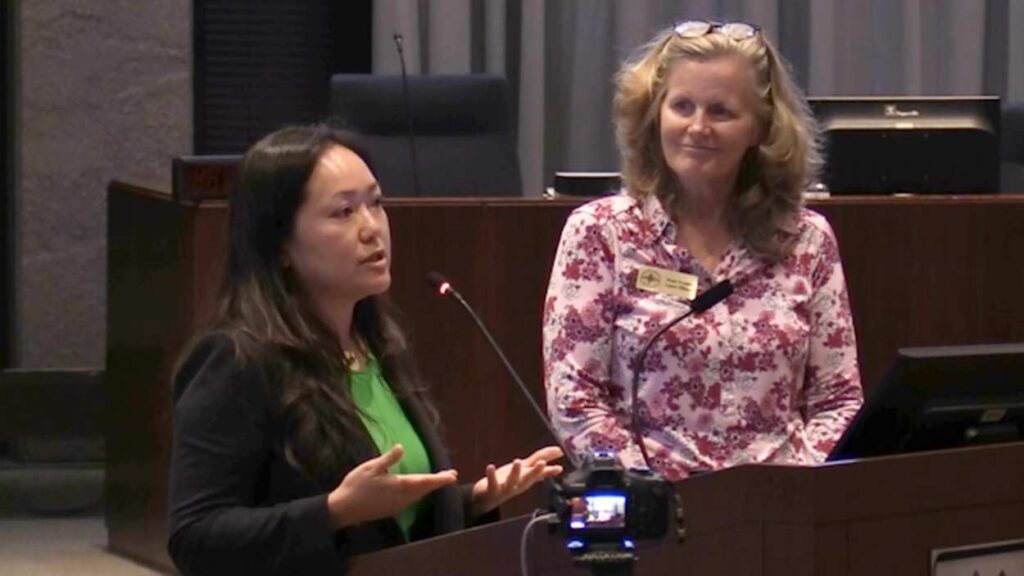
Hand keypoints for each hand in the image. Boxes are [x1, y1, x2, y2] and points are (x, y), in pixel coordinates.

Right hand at [327, 444, 457, 529]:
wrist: (344, 509)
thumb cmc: (356, 486)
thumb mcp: (371, 468)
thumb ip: (388, 459)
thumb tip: (401, 447)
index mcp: (399, 485)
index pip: (424, 481)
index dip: (440, 479)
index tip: (452, 476)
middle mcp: (402, 498)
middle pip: (424, 490)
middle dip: (437, 483)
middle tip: (451, 476)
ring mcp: (396, 506)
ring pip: (418, 496)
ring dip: (428, 488)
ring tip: (437, 481)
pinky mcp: (391, 510)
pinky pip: (410, 501)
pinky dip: (418, 493)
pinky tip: (416, 491)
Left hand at [470, 446, 563, 516]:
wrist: (488, 499)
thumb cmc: (509, 484)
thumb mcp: (525, 475)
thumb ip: (542, 470)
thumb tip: (560, 468)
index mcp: (526, 480)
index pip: (539, 474)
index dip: (549, 470)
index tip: (560, 467)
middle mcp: (518, 485)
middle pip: (528, 479)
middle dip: (536, 472)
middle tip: (542, 463)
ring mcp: (505, 488)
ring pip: (512, 481)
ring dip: (515, 472)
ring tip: (518, 461)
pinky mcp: (491, 489)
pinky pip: (492, 482)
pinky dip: (491, 475)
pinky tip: (491, 467)